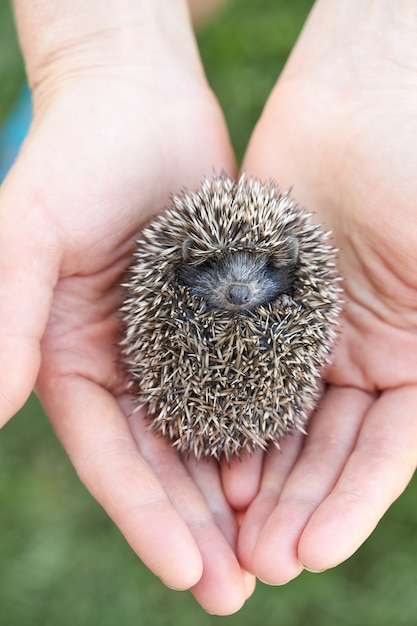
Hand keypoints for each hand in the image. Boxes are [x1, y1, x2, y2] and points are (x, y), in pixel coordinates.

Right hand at [0, 0, 254, 613]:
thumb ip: (4, 319)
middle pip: (164, 465)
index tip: (186, 570)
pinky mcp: (222, 320)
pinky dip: (268, 431)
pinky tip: (294, 470)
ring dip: (239, 497)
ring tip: (274, 553)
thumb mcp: (26, 234)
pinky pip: (249, 385)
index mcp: (72, 364)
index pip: (108, 458)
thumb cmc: (72, 160)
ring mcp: (177, 348)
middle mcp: (126, 367)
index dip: (144, 517)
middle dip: (198, 529)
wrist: (136, 108)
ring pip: (210, 437)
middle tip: (240, 592)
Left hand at [221, 0, 416, 583]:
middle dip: (294, 502)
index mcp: (415, 362)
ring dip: (254, 470)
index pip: (384, 454)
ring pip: (277, 417)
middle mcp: (361, 357)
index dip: (351, 505)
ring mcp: (307, 332)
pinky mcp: (257, 302)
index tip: (313, 552)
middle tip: (258, 558)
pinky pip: (235, 361)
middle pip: (325, 448)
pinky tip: (199, 447)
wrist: (369, 98)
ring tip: (226, 523)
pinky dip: (220, 405)